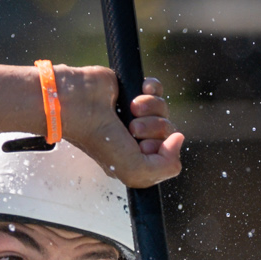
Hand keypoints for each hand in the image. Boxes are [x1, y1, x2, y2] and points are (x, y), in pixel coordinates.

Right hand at [56, 70, 184, 189]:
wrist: (81, 104)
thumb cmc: (97, 137)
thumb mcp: (133, 170)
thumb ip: (165, 167)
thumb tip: (179, 140)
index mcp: (135, 159)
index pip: (168, 156)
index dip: (160, 150)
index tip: (141, 146)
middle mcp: (136, 139)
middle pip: (168, 133)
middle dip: (154, 128)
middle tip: (133, 128)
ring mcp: (136, 115)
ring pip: (164, 111)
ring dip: (150, 108)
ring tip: (131, 109)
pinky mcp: (135, 92)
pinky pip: (158, 90)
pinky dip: (151, 89)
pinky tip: (137, 92)